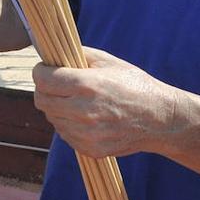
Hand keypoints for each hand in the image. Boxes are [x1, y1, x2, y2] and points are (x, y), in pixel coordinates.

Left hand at [33, 47, 182, 157]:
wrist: (159, 119)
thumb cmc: (133, 85)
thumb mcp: (107, 61)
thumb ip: (77, 54)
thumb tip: (53, 50)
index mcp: (86, 85)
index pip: (42, 80)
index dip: (40, 71)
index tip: (44, 69)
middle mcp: (83, 111)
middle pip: (42, 100)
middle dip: (44, 89)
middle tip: (55, 84)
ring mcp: (86, 134)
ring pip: (52, 118)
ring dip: (57, 107)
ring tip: (74, 100)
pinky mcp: (90, 149)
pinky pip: (65, 134)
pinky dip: (68, 124)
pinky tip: (84, 116)